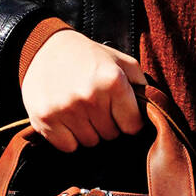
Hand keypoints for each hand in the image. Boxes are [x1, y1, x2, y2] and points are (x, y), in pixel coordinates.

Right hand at [20, 30, 146, 151]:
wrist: (43, 48)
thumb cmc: (87, 57)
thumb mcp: (120, 60)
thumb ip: (141, 85)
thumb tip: (152, 112)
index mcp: (113, 82)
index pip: (132, 126)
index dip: (127, 120)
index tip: (118, 110)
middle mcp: (90, 97)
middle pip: (111, 136)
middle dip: (106, 124)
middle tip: (95, 105)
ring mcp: (66, 110)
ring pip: (90, 142)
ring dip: (88, 131)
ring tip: (79, 109)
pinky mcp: (46, 120)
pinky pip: (69, 147)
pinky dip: (69, 137)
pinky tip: (65, 118)